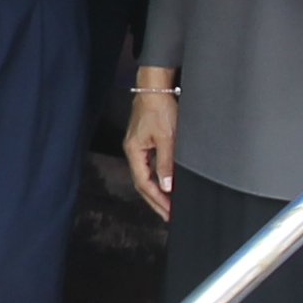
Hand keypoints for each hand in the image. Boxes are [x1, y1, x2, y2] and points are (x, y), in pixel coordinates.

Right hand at [123, 70, 179, 218]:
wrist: (156, 87)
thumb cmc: (159, 108)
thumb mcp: (166, 138)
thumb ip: (166, 164)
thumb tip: (166, 186)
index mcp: (134, 152)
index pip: (144, 183)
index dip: (157, 199)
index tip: (169, 211)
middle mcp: (133, 151)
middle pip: (142, 183)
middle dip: (155, 200)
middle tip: (168, 214)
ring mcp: (138, 146)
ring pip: (145, 175)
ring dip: (157, 190)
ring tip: (168, 204)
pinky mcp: (145, 140)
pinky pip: (149, 166)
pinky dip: (158, 177)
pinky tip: (166, 183)